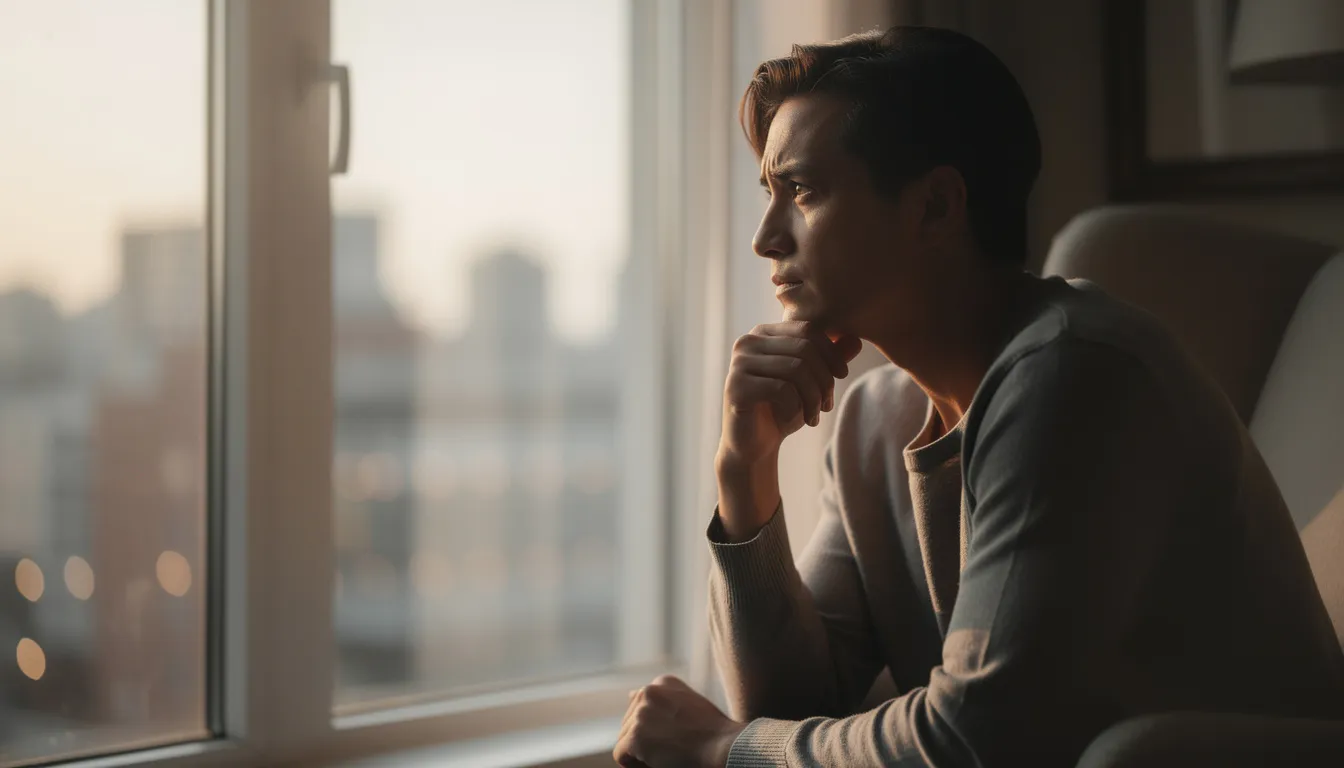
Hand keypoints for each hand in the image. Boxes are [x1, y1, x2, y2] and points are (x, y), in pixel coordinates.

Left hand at [613, 675, 744, 767]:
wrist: (725, 748)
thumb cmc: (713, 733)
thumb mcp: (689, 704)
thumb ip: (660, 699)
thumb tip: (630, 694)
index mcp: (662, 683)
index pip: (641, 711)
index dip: (656, 731)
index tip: (678, 737)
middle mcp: (649, 691)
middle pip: (629, 725)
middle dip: (646, 741)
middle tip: (675, 748)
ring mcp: (641, 713)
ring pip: (625, 741)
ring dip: (642, 753)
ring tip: (670, 754)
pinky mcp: (636, 735)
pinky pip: (621, 755)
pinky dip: (636, 764)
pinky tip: (659, 762)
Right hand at [719, 322, 862, 466]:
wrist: (754, 445)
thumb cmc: (782, 408)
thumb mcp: (812, 381)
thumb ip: (830, 359)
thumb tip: (856, 340)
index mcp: (764, 333)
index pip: (808, 328)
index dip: (831, 352)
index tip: (842, 375)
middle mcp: (747, 342)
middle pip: (804, 348)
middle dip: (824, 378)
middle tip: (827, 405)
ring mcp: (738, 364)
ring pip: (796, 368)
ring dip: (814, 397)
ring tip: (815, 415)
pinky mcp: (736, 388)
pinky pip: (781, 389)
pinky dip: (796, 407)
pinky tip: (794, 418)